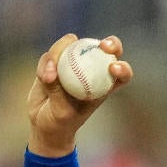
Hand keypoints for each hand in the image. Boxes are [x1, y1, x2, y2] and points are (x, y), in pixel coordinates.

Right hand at [26, 34, 132, 157]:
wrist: (43, 121)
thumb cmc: (60, 122)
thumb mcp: (62, 112)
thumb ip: (59, 91)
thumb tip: (53, 72)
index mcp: (105, 86)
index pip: (122, 74)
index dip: (123, 68)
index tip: (114, 68)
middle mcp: (93, 70)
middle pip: (107, 50)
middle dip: (110, 44)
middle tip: (103, 47)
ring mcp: (74, 62)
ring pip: (73, 45)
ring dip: (61, 53)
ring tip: (49, 77)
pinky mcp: (56, 60)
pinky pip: (52, 54)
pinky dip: (47, 62)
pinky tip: (43, 76)